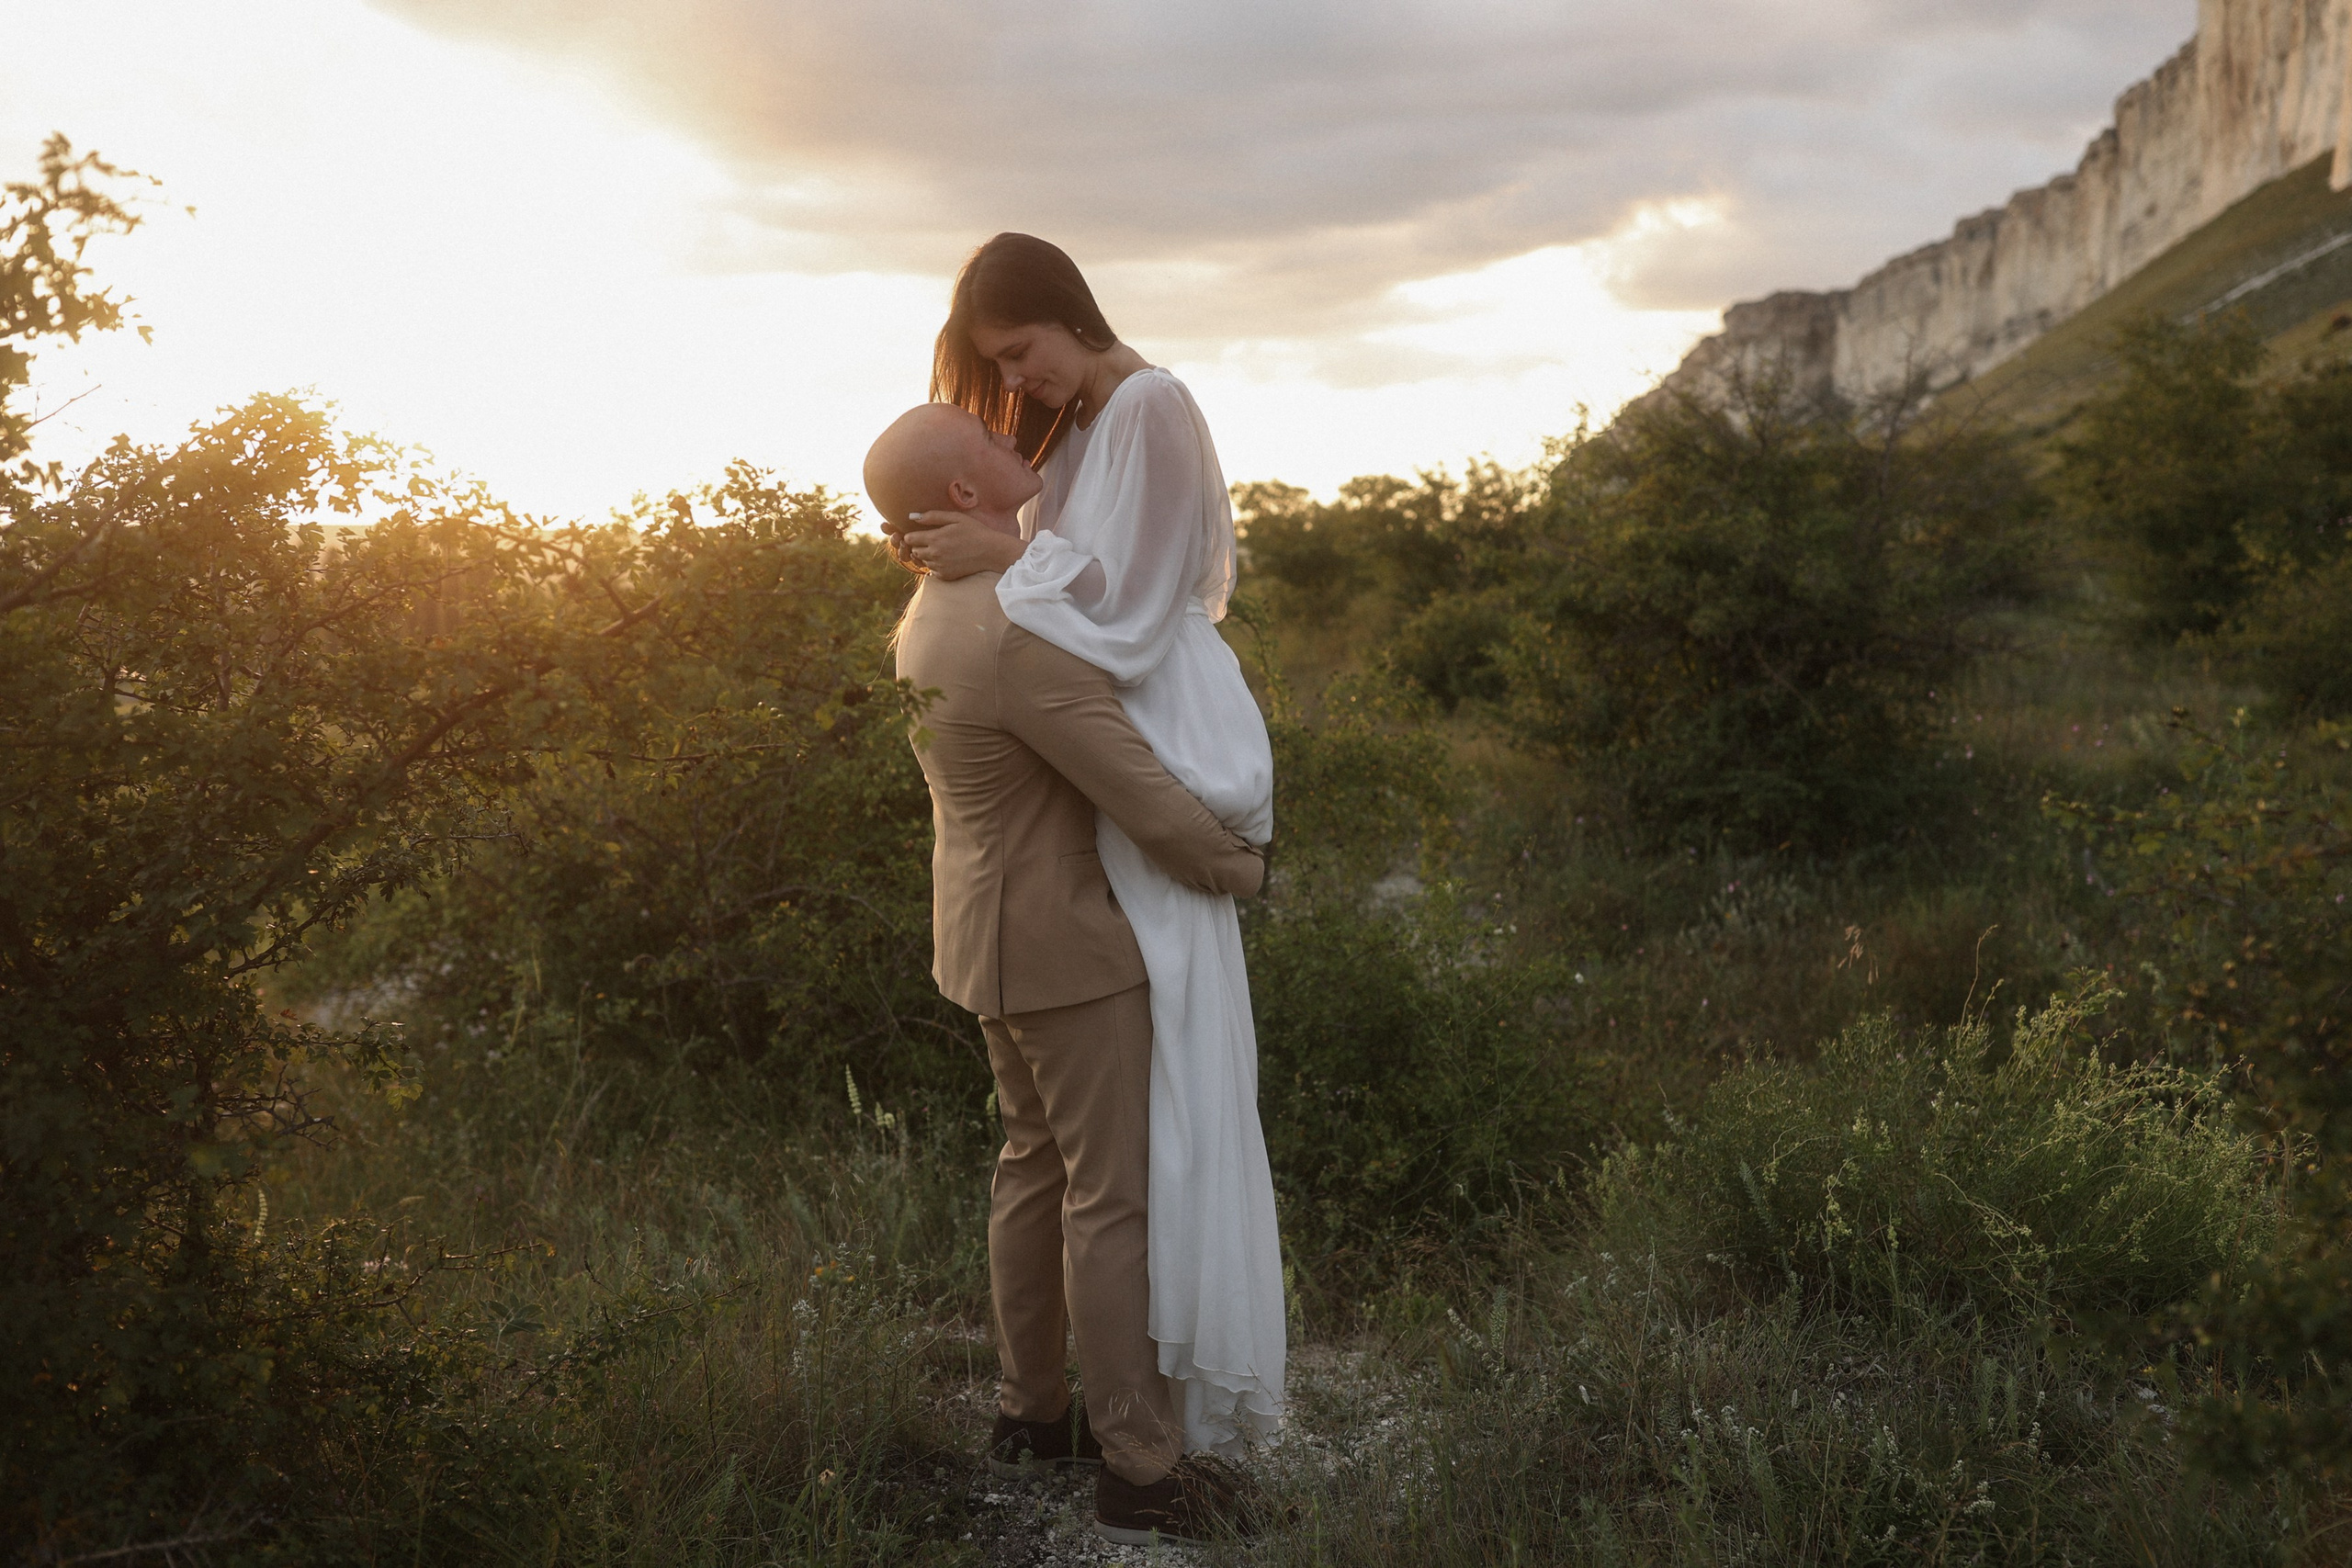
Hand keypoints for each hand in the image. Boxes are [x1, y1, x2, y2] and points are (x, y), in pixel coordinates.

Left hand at [898, 513, 1027, 579]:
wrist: (990, 551)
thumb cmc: (974, 530)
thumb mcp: (955, 517)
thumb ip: (933, 516)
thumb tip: (912, 516)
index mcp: (935, 538)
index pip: (909, 539)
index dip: (912, 535)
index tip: (920, 533)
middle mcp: (934, 554)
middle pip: (914, 551)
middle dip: (919, 545)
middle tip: (932, 540)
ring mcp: (940, 566)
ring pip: (923, 561)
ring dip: (928, 555)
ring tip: (942, 549)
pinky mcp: (946, 575)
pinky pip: (932, 571)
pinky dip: (936, 565)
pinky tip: (947, 558)